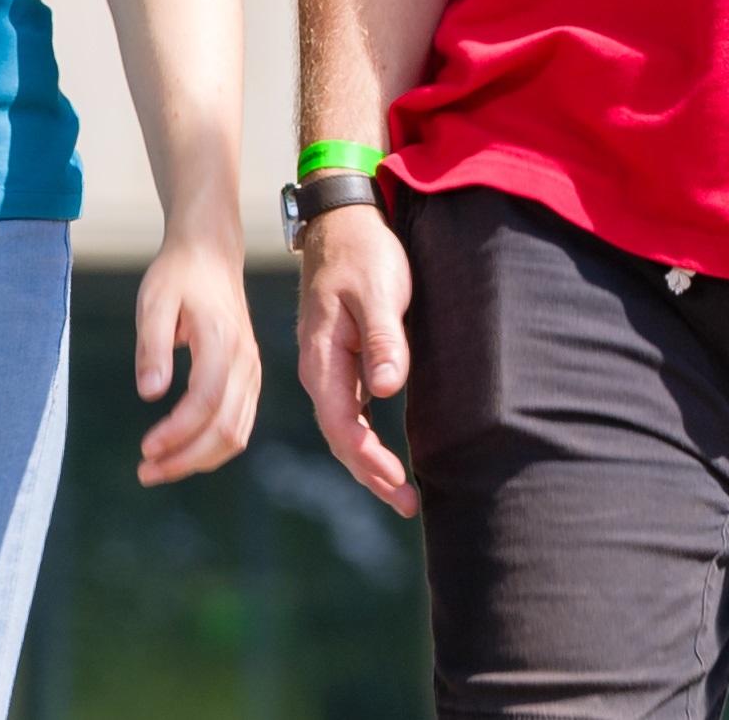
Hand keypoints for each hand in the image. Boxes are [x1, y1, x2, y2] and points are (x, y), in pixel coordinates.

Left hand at [126, 227, 264, 485]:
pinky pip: (239, 424)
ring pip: (236, 433)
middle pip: (225, 427)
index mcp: (222, 340)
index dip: (177, 432)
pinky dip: (213, 448)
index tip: (145, 449)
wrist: (211, 254)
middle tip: (145, 473)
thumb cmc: (178, 276)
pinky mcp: (249, 377)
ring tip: (158, 469)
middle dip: (186, 458)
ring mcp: (252, 371)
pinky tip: (183, 452)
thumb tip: (150, 394)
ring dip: (199, 459)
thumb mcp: (154, 302)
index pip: (206, 400)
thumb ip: (152, 347)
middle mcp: (245, 360)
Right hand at [293, 205, 418, 514]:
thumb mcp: (378, 291)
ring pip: (346, 428)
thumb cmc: (364, 254)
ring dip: (370, 463)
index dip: (368, 459)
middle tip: (410, 505)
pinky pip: (352, 412)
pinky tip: (385, 456)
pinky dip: (368, 438)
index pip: (341, 424)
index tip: (398, 484)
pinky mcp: (343, 362)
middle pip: (341, 437)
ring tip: (402, 495)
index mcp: (321, 358)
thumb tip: (387, 388)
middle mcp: (319, 370)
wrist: (343, 223)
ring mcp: (329, 368)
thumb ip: (382, 339)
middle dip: (372, 474)